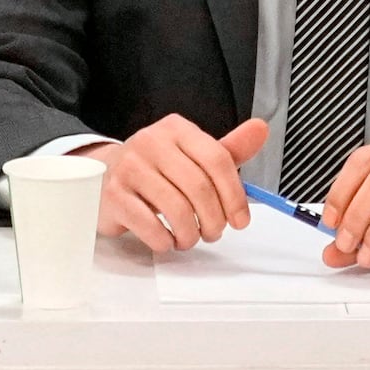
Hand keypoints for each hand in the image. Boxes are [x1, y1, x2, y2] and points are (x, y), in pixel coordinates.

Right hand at [89, 114, 264, 249]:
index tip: (240, 220)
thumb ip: (229, 150)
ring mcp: (129, 167)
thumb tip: (261, 129)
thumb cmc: (159, 170)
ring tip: (189, 237)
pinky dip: (165, 241)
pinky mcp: (113, 195)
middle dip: (213, 220)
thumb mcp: (194, 157)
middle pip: (199, 187)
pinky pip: (150, 225)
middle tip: (213, 232)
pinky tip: (166, 238)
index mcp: (176, 129)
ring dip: (190, 234)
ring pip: (176, 209)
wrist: (108, 176)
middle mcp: (150, 142)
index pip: (217, 159)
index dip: (234, 195)